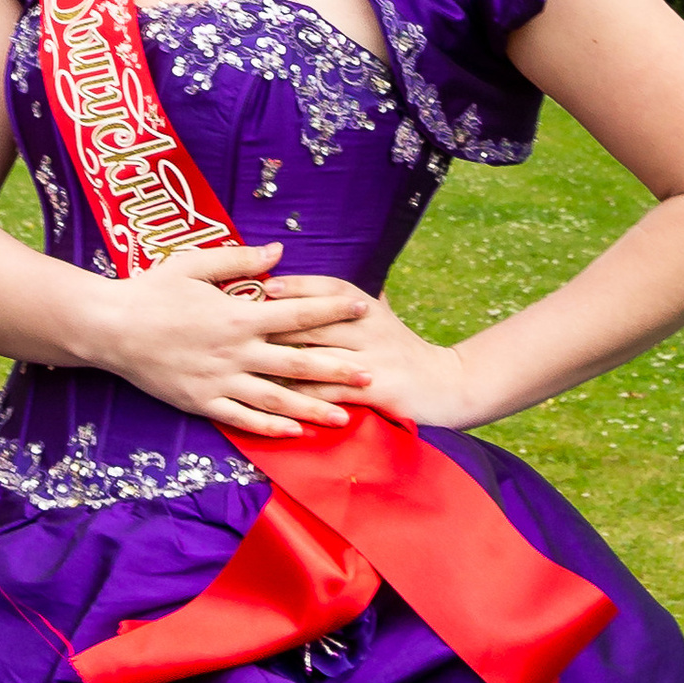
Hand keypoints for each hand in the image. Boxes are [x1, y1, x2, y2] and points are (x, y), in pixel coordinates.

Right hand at [87, 244, 370, 439]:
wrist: (109, 328)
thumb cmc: (151, 290)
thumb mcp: (194, 263)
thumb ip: (240, 260)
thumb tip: (279, 252)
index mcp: (238, 315)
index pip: (298, 311)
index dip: (333, 309)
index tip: (363, 308)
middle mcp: (235, 352)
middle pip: (298, 362)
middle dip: (338, 369)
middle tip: (372, 375)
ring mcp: (219, 381)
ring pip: (276, 399)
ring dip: (313, 408)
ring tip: (346, 416)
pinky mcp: (201, 402)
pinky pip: (243, 419)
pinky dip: (271, 428)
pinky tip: (295, 432)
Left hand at [260, 275, 470, 429]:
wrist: (447, 383)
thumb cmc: (404, 350)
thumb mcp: (384, 317)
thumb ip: (352, 301)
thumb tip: (319, 284)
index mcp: (368, 307)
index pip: (327, 289)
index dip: (295, 286)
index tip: (263, 286)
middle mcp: (370, 327)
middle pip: (314, 321)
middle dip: (274, 325)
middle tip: (237, 329)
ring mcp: (374, 358)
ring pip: (318, 356)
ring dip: (281, 361)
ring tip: (246, 365)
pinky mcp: (376, 389)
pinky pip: (331, 390)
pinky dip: (303, 394)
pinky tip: (277, 398)